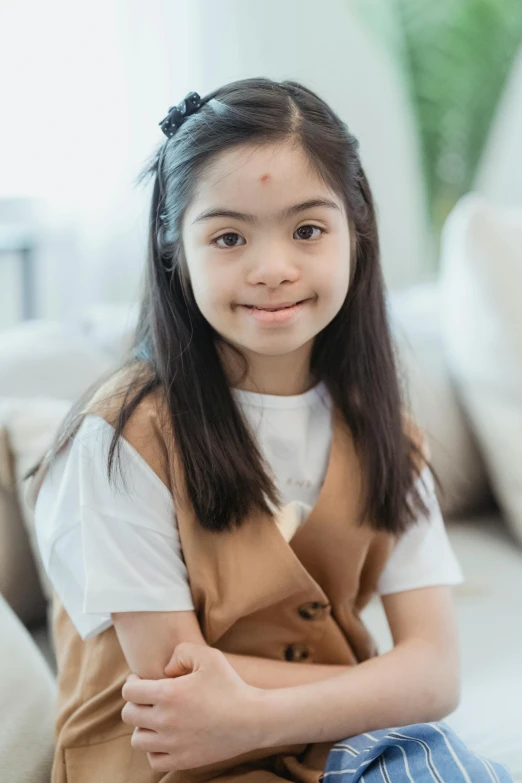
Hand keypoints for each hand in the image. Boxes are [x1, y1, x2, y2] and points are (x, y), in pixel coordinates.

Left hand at [121, 642, 267, 772]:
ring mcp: (173, 744)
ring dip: (142, 727)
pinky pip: (154, 760)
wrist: (253, 719)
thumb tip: (165, 669)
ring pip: (137, 739)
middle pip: (129, 715)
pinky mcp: (183, 760)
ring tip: (156, 718)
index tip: (141, 680)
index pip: (129, 692)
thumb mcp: (209, 656)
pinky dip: (154, 749)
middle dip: (135, 703)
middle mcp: (166, 721)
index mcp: (169, 694)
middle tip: (149, 698)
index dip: (132, 682)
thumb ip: (181, 652)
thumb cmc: (230, 685)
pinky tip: (166, 737)